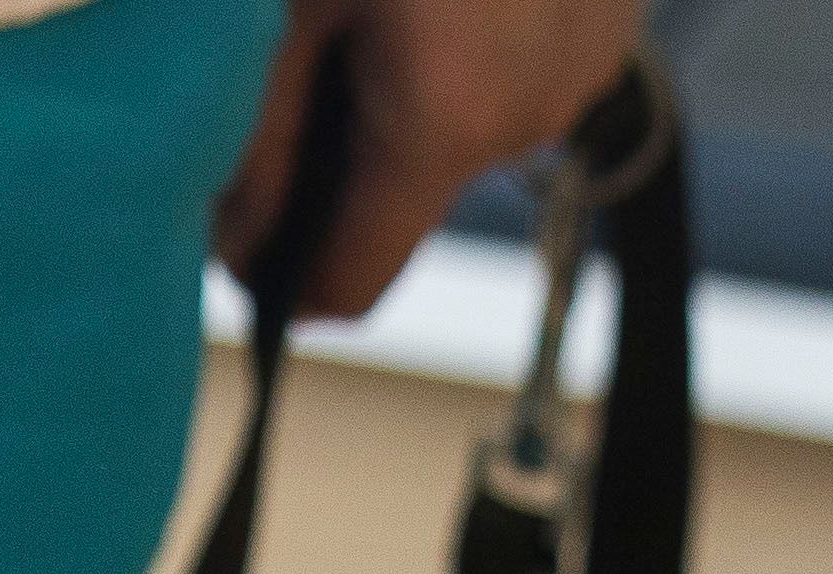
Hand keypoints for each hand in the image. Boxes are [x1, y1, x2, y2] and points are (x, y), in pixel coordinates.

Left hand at [214, 0, 652, 324]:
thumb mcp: (288, 1)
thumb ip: (249, 129)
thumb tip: (230, 245)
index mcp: (443, 123)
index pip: (343, 286)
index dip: (271, 274)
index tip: (223, 227)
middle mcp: (529, 115)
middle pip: (398, 195)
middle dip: (333, 146)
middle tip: (291, 39)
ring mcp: (584, 64)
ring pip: (458, 123)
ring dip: (401, 77)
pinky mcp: (609, 15)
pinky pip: (514, 60)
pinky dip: (465, 30)